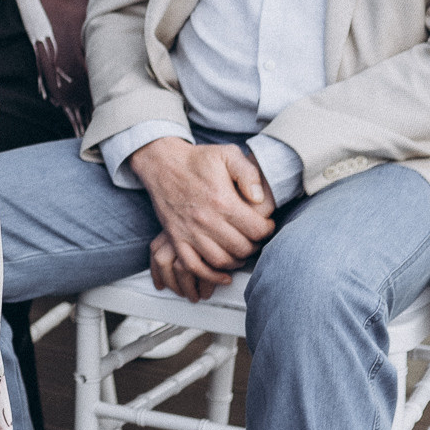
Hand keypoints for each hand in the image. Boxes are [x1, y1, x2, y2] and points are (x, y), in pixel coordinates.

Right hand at [128, 138, 273, 300]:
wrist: (162, 163)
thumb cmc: (198, 159)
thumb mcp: (228, 154)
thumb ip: (249, 173)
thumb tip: (259, 199)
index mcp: (222, 200)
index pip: (256, 230)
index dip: (268, 229)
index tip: (266, 225)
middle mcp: (206, 220)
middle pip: (242, 248)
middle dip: (254, 245)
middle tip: (255, 238)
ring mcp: (189, 231)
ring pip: (221, 261)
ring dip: (236, 261)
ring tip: (241, 251)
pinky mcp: (176, 238)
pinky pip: (194, 266)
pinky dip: (210, 276)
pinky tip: (223, 275)